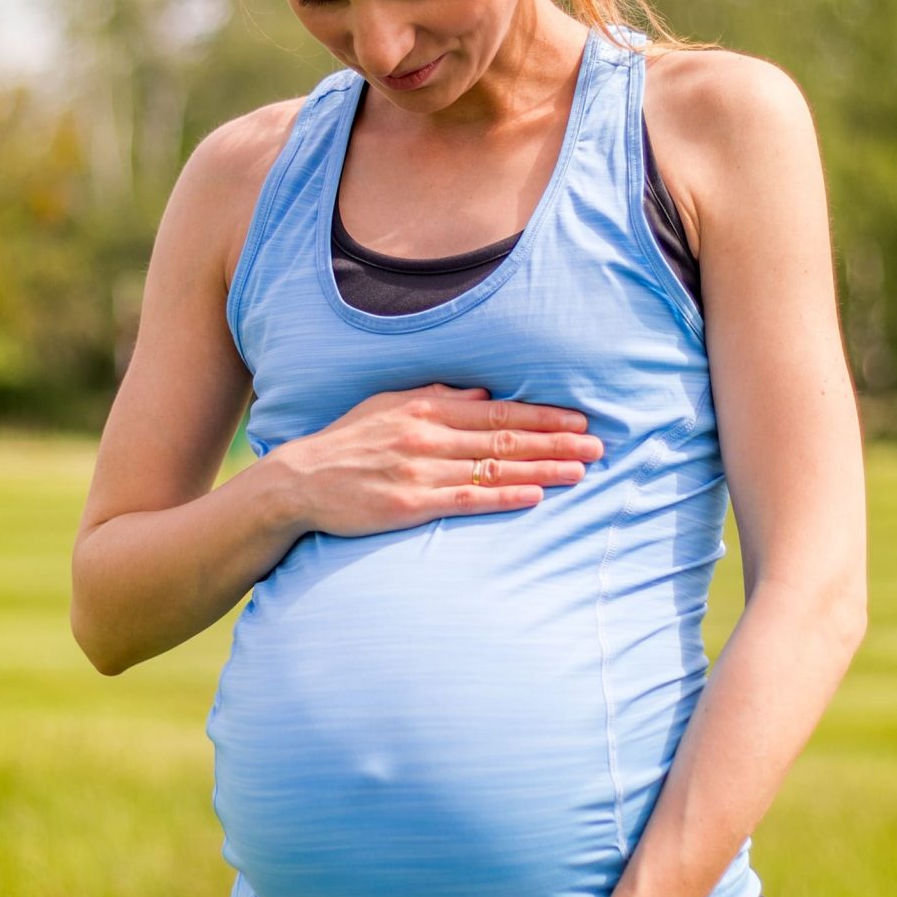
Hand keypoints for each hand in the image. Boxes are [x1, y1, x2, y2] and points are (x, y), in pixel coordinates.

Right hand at [270, 384, 604, 539]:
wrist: (299, 482)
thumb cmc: (347, 443)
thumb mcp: (388, 405)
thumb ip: (437, 396)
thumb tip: (481, 393)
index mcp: (426, 407)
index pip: (497, 411)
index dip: (542, 415)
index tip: (578, 419)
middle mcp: (428, 435)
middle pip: (505, 437)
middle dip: (556, 441)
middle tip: (597, 445)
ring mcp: (420, 469)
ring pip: (493, 467)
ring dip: (542, 468)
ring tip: (580, 471)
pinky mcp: (411, 504)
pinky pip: (467, 499)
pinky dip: (504, 495)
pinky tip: (535, 495)